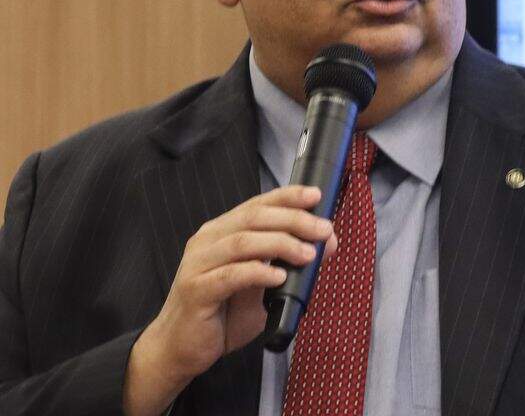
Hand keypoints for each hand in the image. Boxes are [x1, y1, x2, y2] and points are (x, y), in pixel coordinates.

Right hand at [123, 185, 337, 415]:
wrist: (179, 348)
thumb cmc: (222, 314)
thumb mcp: (262, 284)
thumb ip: (287, 262)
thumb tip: (325, 243)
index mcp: (222, 231)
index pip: (258, 204)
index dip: (288, 197)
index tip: (316, 196)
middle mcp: (208, 240)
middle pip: (254, 218)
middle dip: (294, 220)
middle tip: (323, 230)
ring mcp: (198, 264)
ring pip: (243, 242)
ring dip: (281, 244)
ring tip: (308, 254)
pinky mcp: (195, 290)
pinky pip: (230, 275)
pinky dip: (258, 272)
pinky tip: (279, 276)